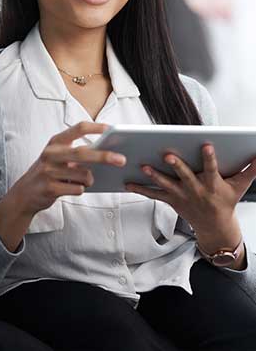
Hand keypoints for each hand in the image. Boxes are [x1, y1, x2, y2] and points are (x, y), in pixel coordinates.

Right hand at [8, 121, 125, 217]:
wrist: (24, 194)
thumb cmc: (48, 172)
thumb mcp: (58, 157)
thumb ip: (76, 153)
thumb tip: (105, 152)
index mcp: (55, 142)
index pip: (78, 128)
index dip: (96, 128)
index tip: (111, 129)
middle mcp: (51, 154)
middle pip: (83, 152)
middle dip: (104, 156)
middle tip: (121, 159)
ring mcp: (49, 171)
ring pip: (83, 174)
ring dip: (90, 180)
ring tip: (85, 181)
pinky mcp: (50, 187)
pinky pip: (77, 189)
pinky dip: (80, 190)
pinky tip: (71, 188)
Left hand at [125, 145, 255, 260]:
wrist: (214, 227)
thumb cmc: (226, 201)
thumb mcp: (240, 186)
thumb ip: (251, 169)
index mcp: (212, 184)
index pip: (212, 169)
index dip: (209, 158)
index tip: (207, 145)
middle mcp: (195, 190)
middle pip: (185, 176)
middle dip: (177, 166)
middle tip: (167, 155)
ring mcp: (181, 195)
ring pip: (166, 185)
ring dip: (154, 176)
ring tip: (143, 166)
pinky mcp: (170, 199)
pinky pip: (153, 194)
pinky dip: (140, 188)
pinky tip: (127, 182)